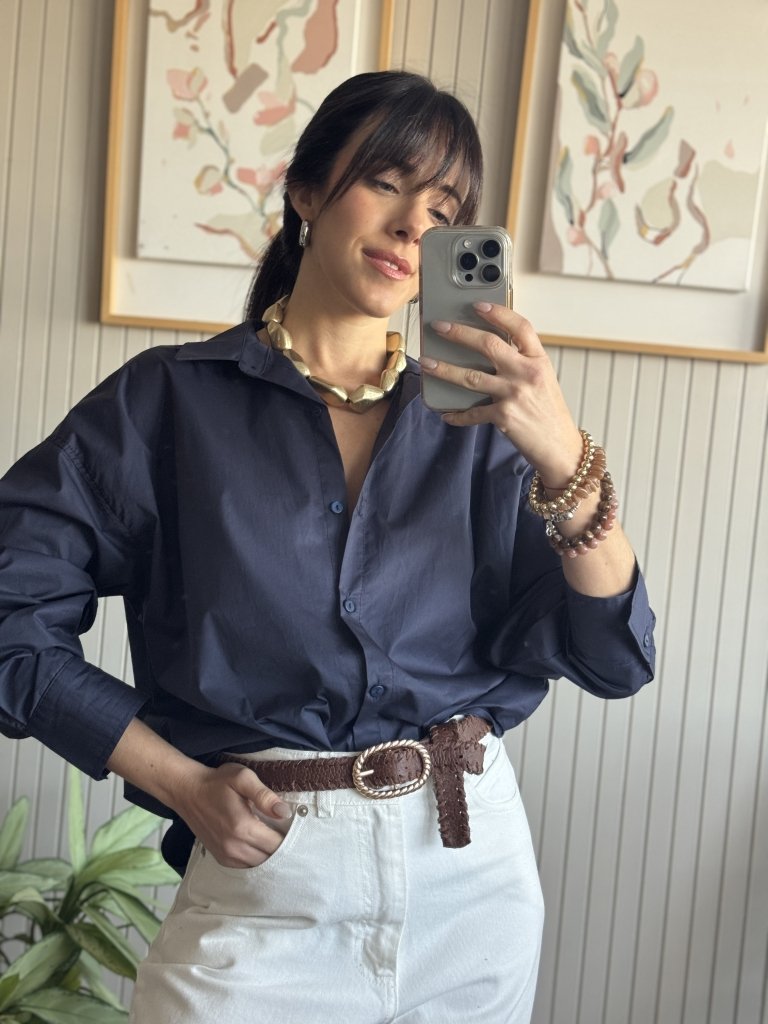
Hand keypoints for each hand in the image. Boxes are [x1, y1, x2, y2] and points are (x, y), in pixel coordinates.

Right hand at [170, 760, 293, 868]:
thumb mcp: (243, 778)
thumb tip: (285, 812)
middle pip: (269, 858)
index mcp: (243, 827)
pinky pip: (245, 866)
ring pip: (258, 865)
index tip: (294, 828)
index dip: (290, 838)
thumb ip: (265, 795)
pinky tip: (258, 844)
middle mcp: (234, 846)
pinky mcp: (220, 858)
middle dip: (281, 848)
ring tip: (273, 837)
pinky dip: (255, 858)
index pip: (277, 844)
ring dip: (268, 855)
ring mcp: (226, 855)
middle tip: (286, 832)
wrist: (188, 792)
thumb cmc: (217, 782)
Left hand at [420, 303, 582, 486]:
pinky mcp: (503, 416)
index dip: (498, 312)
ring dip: (445, 369)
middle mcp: (527, 373)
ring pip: (471, 376)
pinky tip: (447, 414)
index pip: (520, 326)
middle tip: (439, 327)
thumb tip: (488, 349)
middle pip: (488, 344)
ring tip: (428, 363)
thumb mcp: (543, 379)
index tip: (478, 305)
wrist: (560, 447)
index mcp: (539, 360)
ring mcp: (515, 394)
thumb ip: (522, 362)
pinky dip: (457, 415)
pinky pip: (472, 412)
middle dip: (459, 333)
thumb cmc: (550, 413)